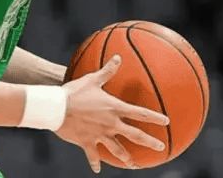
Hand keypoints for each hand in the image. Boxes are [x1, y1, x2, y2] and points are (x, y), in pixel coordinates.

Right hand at [55, 55, 169, 172]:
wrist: (56, 108)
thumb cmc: (74, 91)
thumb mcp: (92, 79)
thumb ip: (107, 70)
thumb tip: (118, 56)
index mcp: (114, 108)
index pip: (140, 113)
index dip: (155, 117)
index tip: (166, 121)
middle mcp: (110, 124)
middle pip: (135, 135)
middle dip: (149, 142)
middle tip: (161, 148)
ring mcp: (100, 135)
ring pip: (118, 150)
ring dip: (127, 159)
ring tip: (134, 166)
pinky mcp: (87, 143)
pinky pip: (93, 156)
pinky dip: (95, 163)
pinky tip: (97, 170)